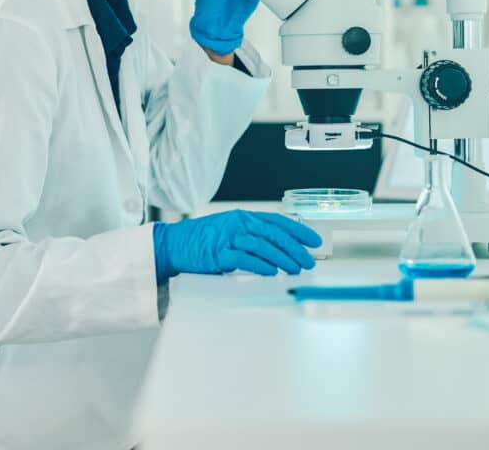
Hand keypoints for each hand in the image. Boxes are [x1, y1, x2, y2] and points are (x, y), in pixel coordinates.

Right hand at [152, 209, 321, 281]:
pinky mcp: (218, 253)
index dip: (298, 231)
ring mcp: (227, 237)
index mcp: (243, 216)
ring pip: (262, 245)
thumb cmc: (204, 240)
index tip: (313, 242)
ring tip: (295, 269)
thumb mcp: (230, 231)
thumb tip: (282, 249)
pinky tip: (272, 272)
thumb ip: (253, 236)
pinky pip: (244, 258)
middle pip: (273, 234)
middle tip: (308, 261)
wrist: (174, 244)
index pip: (277, 221)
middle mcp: (238, 223)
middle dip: (295, 248)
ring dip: (282, 258)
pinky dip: (260, 265)